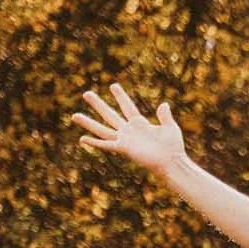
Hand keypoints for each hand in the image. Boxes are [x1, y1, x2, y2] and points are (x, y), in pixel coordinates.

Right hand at [71, 83, 186, 171]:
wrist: (172, 162)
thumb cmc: (173, 147)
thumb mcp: (171, 128)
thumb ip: (165, 116)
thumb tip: (163, 104)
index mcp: (140, 124)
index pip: (127, 106)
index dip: (120, 96)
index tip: (113, 85)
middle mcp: (129, 131)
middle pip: (110, 114)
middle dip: (98, 104)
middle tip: (86, 93)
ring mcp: (125, 140)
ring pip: (102, 129)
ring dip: (88, 123)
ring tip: (74, 115)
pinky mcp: (124, 148)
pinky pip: (106, 145)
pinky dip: (94, 142)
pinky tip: (82, 139)